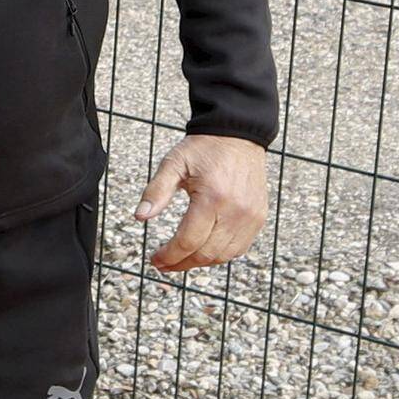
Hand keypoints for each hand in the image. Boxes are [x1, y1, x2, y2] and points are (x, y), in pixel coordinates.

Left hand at [135, 134, 273, 273]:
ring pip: (223, 256)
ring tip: (180, 259)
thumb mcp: (174, 163)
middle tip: (163, 264)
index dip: (169, 256)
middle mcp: (235, 211)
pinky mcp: (258, 218)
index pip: (188, 241)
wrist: (238, 135)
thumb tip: (140, 216)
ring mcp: (250, 217)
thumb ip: (156, 191)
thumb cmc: (204, 149)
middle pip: (205, 254)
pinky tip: (203, 251)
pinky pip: (238, 248)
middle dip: (180, 264)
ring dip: (199, 263)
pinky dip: (219, 255)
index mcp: (212, 198)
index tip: (154, 259)